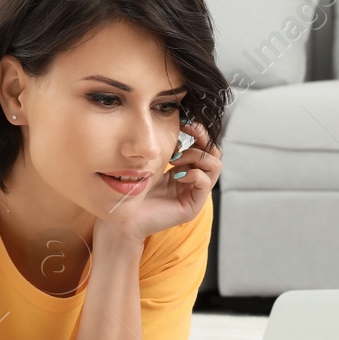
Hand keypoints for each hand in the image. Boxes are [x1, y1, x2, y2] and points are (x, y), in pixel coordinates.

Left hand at [101, 119, 220, 240]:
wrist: (123, 217)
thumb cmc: (135, 188)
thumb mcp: (154, 161)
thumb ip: (169, 147)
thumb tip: (180, 123)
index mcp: (185, 170)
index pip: (205, 147)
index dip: (199, 132)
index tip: (185, 122)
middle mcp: (193, 182)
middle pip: (215, 154)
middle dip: (201, 140)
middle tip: (184, 135)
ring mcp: (195, 195)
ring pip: (215, 166)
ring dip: (196, 156)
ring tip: (176, 160)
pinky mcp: (192, 207)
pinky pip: (206, 183)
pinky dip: (194, 174)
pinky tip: (176, 175)